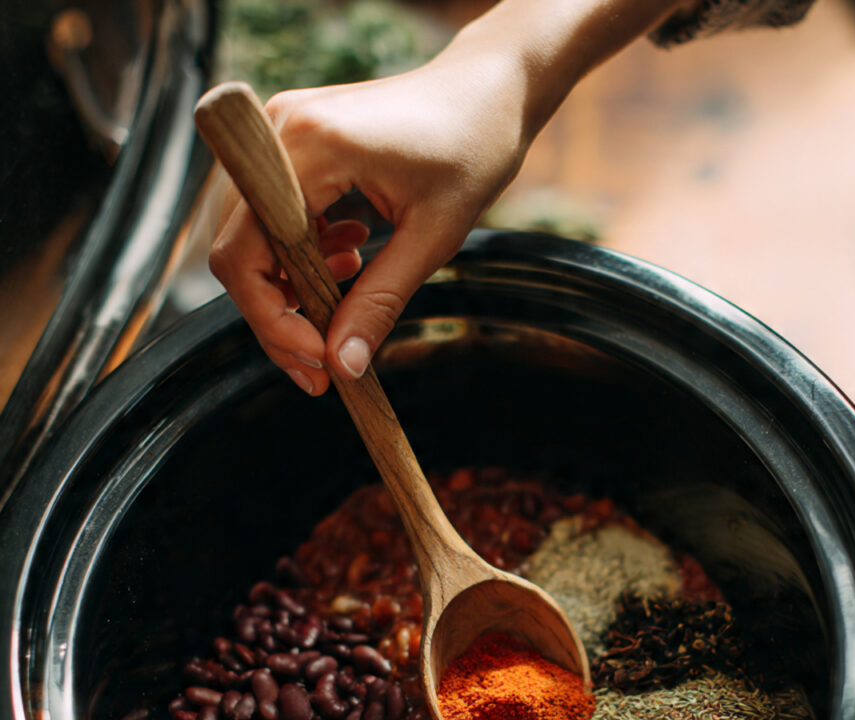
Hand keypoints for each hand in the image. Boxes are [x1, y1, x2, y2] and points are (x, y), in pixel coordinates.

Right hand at [209, 45, 533, 394]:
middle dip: (278, 316)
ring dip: (290, 287)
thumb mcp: (433, 237)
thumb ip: (380, 302)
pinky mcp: (295, 142)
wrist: (488, 91)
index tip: (317, 364)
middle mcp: (279, 131)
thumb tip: (343, 366)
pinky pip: (274, 214)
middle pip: (238, 249)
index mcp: (310, 146)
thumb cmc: (474, 148)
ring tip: (341, 308)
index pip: (244, 252)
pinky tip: (348, 260)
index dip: (271, 319)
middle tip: (323, 365)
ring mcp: (282, 132)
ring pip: (252, 237)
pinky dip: (302, 254)